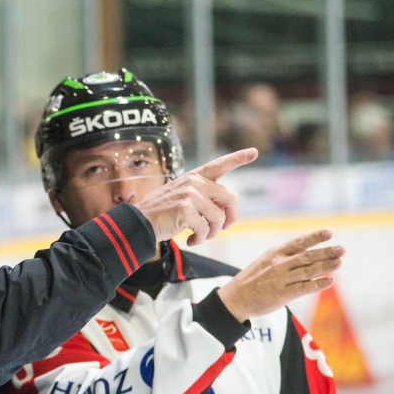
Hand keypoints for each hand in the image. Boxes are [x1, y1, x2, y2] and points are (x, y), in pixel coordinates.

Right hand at [133, 148, 257, 244]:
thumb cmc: (162, 214)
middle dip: (231, 217)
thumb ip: (204, 199)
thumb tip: (226, 215)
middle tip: (222, 230)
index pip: (220, 164)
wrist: (139, 222)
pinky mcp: (186, 209)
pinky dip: (200, 239)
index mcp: (194, 177)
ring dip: (212, 233)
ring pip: (219, 218)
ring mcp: (190, 194)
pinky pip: (205, 229)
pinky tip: (190, 240)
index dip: (238, 158)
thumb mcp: (182, 198)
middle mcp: (194, 182)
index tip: (254, 152)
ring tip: (199, 236)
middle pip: (230, 198)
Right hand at [218, 230, 343, 321]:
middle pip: (306, 256)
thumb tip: (310, 252)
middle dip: (326, 252)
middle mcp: (278, 264)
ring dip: (325, 266)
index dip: (314, 237)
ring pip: (307, 271)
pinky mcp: (281, 294)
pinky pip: (303, 288)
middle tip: (342, 249)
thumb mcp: (266, 261)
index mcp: (275, 253)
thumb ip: (286, 257)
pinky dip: (317, 284)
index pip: (298, 242)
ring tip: (339, 262)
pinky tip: (329, 281)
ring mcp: (280, 279)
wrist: (236, 297)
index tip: (329, 233)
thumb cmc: (254, 278)